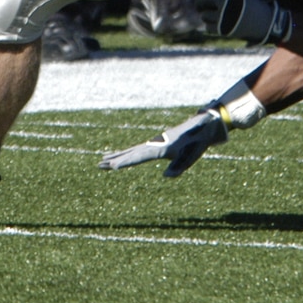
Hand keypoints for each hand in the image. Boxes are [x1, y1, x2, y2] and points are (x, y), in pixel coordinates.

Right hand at [96, 109, 227, 176]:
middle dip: (115, 159)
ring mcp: (155, 142)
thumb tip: (166, 177)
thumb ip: (179, 167)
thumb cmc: (198, 142)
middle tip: (99, 164)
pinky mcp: (158, 142)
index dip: (125, 162)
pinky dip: (127, 152)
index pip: (139, 157)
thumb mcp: (191, 156)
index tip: (111, 166)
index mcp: (161, 148)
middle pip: (131, 152)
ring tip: (103, 159)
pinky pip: (138, 149)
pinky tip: (123, 155)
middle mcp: (155, 143)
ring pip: (132, 150)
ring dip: (118, 155)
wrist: (204, 125)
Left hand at [200, 0, 292, 44]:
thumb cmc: (252, 6)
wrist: (265, 23)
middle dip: (200, 2)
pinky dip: (209, 26)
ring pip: (204, 15)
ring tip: (207, 15)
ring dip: (205, 15)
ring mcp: (225, 16)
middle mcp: (227, 2)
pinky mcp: (224, 30)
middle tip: (199, 5)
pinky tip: (213, 24)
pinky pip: (208, 27)